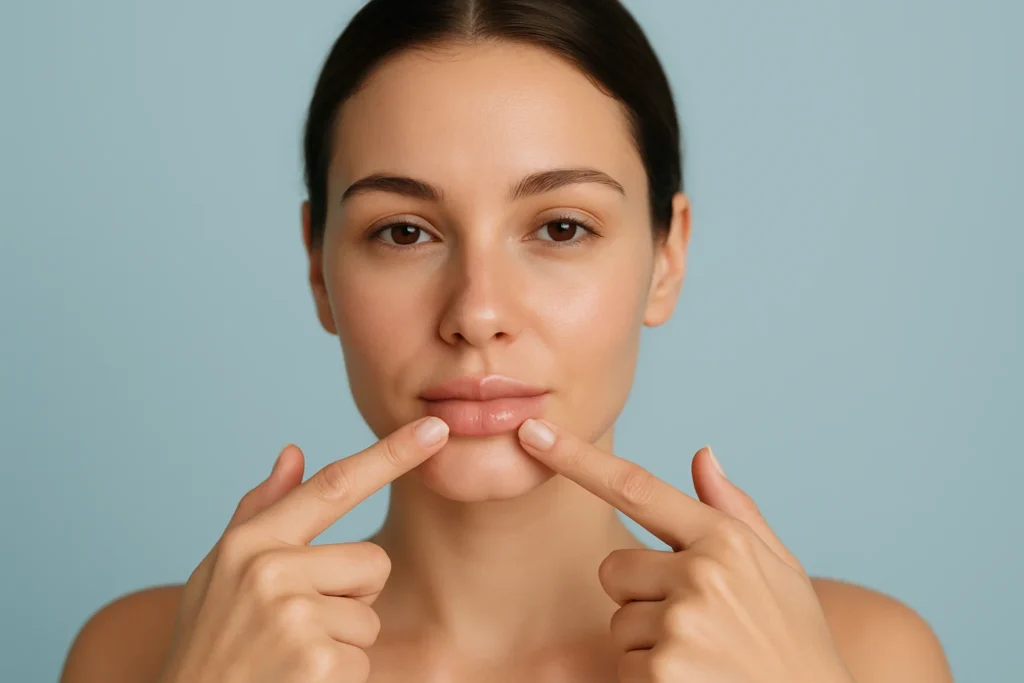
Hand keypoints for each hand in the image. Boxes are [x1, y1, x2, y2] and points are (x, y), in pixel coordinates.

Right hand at [157, 416, 449, 682]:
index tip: (436, 429)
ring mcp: (295, 616)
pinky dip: (340, 678)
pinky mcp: (317, 662)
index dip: (390, 455)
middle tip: (300, 628)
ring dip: (343, 643)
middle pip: (373, 562)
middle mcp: (270, 571)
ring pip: (370, 617)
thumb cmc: (210, 643)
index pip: (334, 485)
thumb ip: (260, 512)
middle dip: (353, 598)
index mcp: (251, 543)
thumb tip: (295, 451)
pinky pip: (364, 659)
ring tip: (292, 658)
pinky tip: (298, 682)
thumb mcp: (220, 573)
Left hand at [517, 419, 853, 682]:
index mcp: (725, 540)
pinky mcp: (662, 671)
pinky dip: (649, 679)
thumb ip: (735, 512)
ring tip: (704, 658)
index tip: (533, 434)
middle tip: (695, 625)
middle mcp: (701, 574)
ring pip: (618, 620)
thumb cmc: (795, 643)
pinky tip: (695, 682)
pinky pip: (623, 664)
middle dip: (640, 595)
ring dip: (647, 642)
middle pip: (614, 567)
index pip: (635, 487)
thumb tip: (702, 454)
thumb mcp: (780, 570)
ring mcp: (681, 623)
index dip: (577, 460)